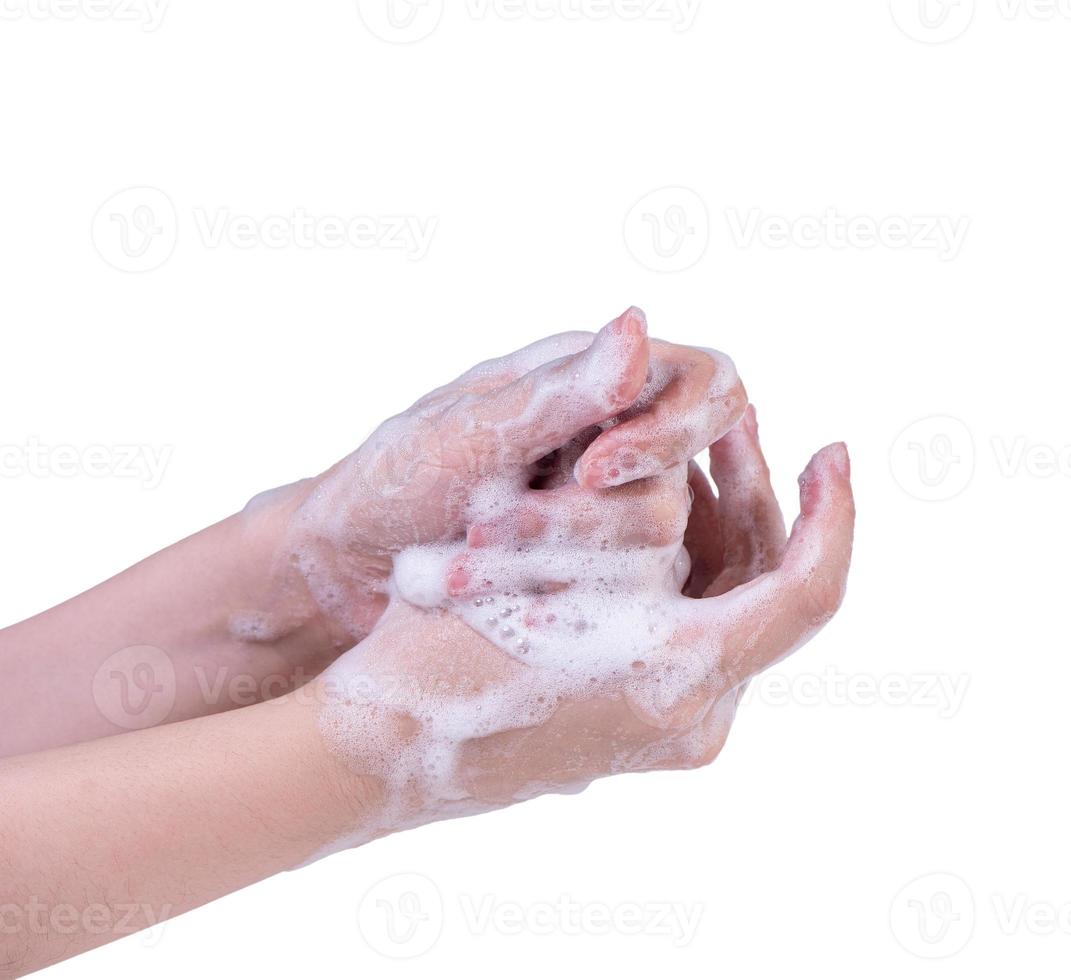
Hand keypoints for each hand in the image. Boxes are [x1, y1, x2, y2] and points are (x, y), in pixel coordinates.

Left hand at [253, 307, 746, 648]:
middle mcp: (612, 441)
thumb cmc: (388, 488)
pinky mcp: (594, 574)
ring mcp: (606, 513)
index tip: (598, 473)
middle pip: (686, 475)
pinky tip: (506, 606)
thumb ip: (561, 394)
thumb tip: (639, 322)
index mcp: (590, 382)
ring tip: (465, 569)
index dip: (677, 428)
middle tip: (505, 532)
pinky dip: (564, 599)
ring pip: (659, 542)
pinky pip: (628, 590)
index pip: (704, 383)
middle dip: (599, 517)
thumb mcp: (468, 437)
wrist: (342, 572)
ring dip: (558, 561)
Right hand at [312, 406, 853, 841]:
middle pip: (765, 592)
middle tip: (733, 423)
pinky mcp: (637, 724)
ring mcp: (666, 729)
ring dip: (715, 526)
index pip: (808, 593)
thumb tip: (696, 461)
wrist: (377, 750)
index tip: (831, 450)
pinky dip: (682, 567)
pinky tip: (645, 510)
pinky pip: (690, 632)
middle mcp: (691, 717)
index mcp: (681, 679)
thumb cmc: (439, 650)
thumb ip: (636, 505)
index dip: (834, 515)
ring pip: (726, 609)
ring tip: (682, 452)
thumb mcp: (541, 559)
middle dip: (755, 497)